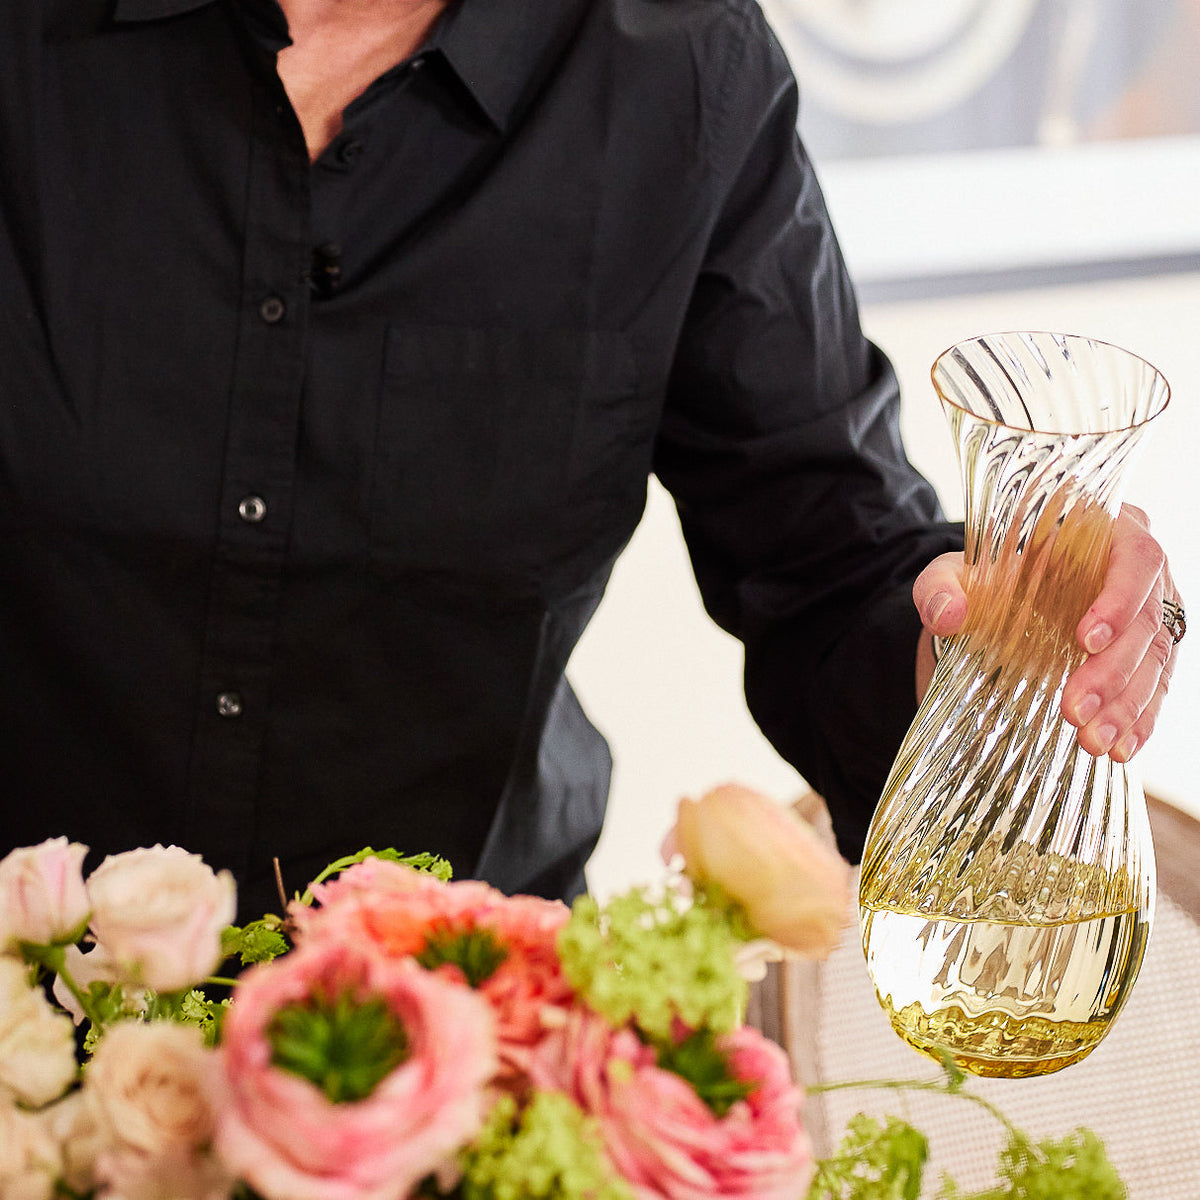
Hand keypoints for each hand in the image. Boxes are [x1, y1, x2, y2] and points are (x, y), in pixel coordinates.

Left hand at [912, 504, 1181, 761]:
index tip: (1086, 638)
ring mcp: (1149, 616)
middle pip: (1146, 620)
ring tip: (1094, 741)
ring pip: (1155, 661)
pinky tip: (1120, 748)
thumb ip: (939, 587)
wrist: (990, 609)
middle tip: (1074, 709)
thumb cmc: (981, 579)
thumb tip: (947, 615)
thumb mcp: (948, 574)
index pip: (1135, 554)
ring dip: (1127, 706)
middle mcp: (1139, 572)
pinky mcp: (1147, 656)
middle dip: (1113, 671)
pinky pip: (1154, 690)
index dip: (1120, 598)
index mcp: (1105, 531)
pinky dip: (1139, 721)